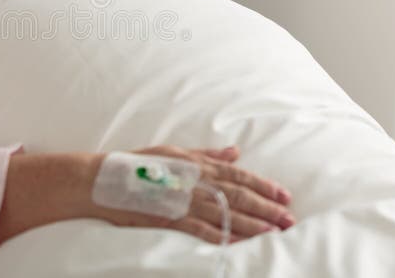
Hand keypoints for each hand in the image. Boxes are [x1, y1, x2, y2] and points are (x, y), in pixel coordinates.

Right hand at [89, 144, 295, 243]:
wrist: (104, 179)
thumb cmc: (138, 164)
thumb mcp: (174, 152)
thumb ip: (207, 155)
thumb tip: (235, 151)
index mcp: (197, 165)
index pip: (238, 175)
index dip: (263, 185)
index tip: (284, 195)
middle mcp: (194, 182)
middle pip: (238, 196)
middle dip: (266, 208)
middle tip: (289, 219)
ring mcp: (183, 201)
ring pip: (226, 214)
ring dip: (253, 224)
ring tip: (274, 233)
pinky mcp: (170, 218)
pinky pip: (201, 229)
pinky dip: (222, 236)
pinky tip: (239, 243)